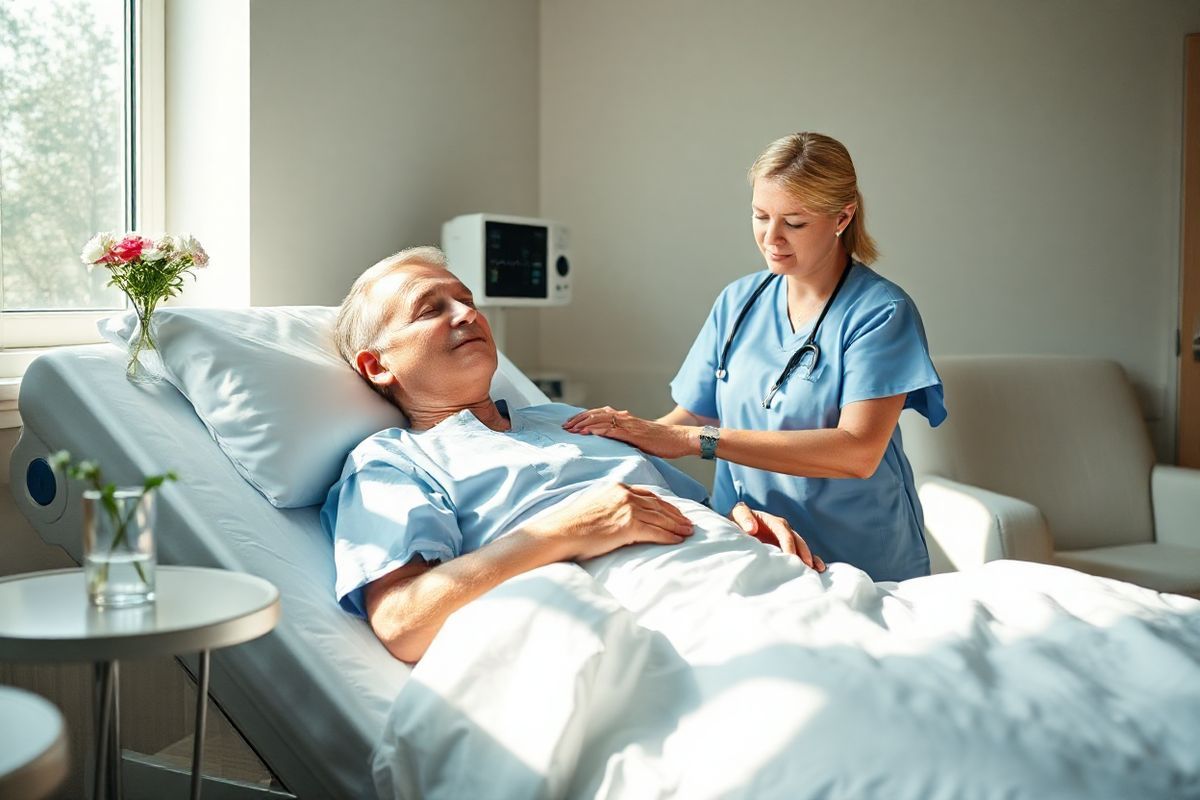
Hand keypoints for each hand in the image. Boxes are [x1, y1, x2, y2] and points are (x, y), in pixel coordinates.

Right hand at [525, 482, 694, 560]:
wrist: (559, 532)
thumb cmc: (571, 524)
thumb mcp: (594, 506)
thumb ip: (610, 507)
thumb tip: (618, 518)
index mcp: (616, 488)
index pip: (647, 495)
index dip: (663, 504)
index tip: (673, 511)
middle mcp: (624, 495)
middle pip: (658, 505)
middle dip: (675, 514)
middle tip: (688, 522)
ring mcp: (627, 510)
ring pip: (660, 518)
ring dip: (677, 526)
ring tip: (688, 532)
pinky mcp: (628, 526)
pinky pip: (656, 532)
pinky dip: (669, 536)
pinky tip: (677, 540)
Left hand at [563, 406, 693, 458]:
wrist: (678, 439)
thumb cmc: (661, 442)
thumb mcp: (638, 440)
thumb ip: (625, 439)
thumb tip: (612, 445)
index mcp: (625, 419)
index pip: (599, 414)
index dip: (584, 418)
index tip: (571, 424)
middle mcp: (625, 418)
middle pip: (596, 414)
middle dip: (578, 419)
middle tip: (565, 426)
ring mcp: (628, 425)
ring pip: (601, 419)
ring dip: (583, 423)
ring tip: (570, 428)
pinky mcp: (633, 433)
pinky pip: (611, 429)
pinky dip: (596, 429)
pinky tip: (586, 432)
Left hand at [730, 502, 825, 571]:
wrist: (737, 526)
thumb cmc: (738, 521)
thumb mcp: (738, 514)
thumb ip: (744, 518)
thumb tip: (752, 527)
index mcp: (774, 522)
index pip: (785, 533)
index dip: (788, 544)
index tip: (790, 556)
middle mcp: (784, 529)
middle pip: (797, 540)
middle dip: (803, 553)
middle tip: (807, 566)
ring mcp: (787, 539)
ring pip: (802, 547)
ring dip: (810, 558)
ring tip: (817, 570)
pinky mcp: (787, 547)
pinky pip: (801, 553)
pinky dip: (811, 560)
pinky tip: (818, 570)